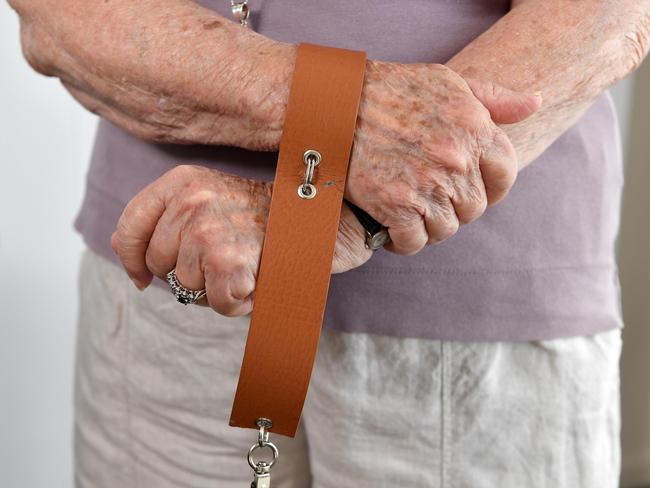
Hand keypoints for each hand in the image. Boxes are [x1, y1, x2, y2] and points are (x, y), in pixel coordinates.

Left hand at [110, 165, 371, 316]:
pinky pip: (217, 304)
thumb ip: (171, 221)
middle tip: (229, 262)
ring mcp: (208, 230)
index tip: (142, 277)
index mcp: (184, 181)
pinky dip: (239, 303)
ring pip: (187, 288)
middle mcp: (191, 201)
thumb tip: (131, 260)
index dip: (131, 258)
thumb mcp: (215, 199)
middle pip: (159, 265)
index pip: (130, 226)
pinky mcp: (229, 261)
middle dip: (188, 276)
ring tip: (250, 266)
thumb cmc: (273, 216)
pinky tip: (259, 279)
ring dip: (218, 290)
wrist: (327, 217)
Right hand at [345, 61, 541, 254]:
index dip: (491, 188)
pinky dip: (405, 243)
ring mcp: (426, 184)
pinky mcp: (395, 205)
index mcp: (474, 127)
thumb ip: (495, 98)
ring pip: (446, 229)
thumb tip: (535, 103)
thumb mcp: (449, 83)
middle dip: (456, 209)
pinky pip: (414, 241)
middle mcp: (455, 159)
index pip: (505, 174)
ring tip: (413, 217)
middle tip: (433, 203)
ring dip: (431, 228)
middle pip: (473, 207)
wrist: (338, 104)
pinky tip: (393, 231)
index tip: (473, 191)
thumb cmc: (393, 90)